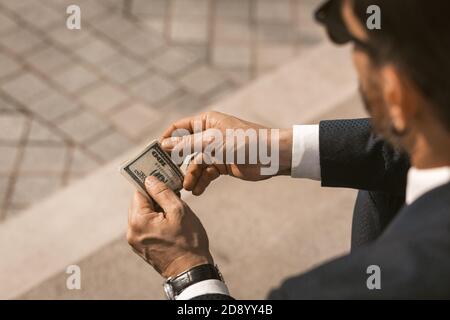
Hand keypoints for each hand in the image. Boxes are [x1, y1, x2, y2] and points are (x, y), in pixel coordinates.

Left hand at [127, 176, 212, 277]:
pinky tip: (171, 221)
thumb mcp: (178, 211)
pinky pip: (146, 226)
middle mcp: (132, 231)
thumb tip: (150, 179)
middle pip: (140, 203)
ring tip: (174, 209)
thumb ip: (162, 193)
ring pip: (143, 214)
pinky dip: (156, 220)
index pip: (139, 192)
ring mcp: (136, 241)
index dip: (152, 183)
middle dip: (155, 197)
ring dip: (157, 208)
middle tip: (173, 193)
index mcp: (138, 221)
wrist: (190, 271)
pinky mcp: (142, 246)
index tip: (163, 178)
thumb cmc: (188, 241)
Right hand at [160, 111, 292, 194]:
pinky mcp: (222, 165)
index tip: (155, 154)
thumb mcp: (213, 142)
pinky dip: (201, 182)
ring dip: (190, 176)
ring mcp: (215, 151)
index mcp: (206, 122)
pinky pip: (206, 174)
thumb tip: (164, 144)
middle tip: (167, 177)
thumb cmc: (244, 142)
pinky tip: (197, 191)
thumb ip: (187, 144)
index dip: (166, 139)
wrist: (272, 156)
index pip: (179, 128)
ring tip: (186, 188)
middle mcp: (208, 135)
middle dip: (176, 163)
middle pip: (185, 148)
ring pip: (195, 164)